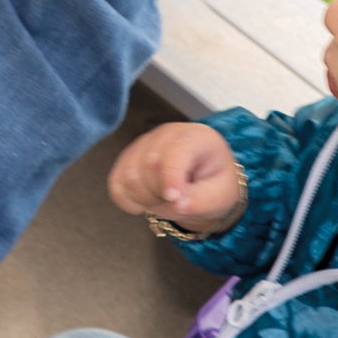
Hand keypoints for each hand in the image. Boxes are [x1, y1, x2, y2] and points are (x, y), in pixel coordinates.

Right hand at [108, 119, 247, 237]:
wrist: (203, 183)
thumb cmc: (214, 185)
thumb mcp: (220, 196)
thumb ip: (201, 200)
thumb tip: (176, 203)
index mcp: (196, 137)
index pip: (176, 152)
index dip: (170, 176)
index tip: (173, 198)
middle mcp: (166, 134)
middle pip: (148, 165)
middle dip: (160, 195)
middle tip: (176, 204)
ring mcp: (143, 144)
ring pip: (129, 175)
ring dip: (144, 199)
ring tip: (163, 201)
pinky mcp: (127, 159)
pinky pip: (116, 183)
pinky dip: (127, 199)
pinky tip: (144, 203)